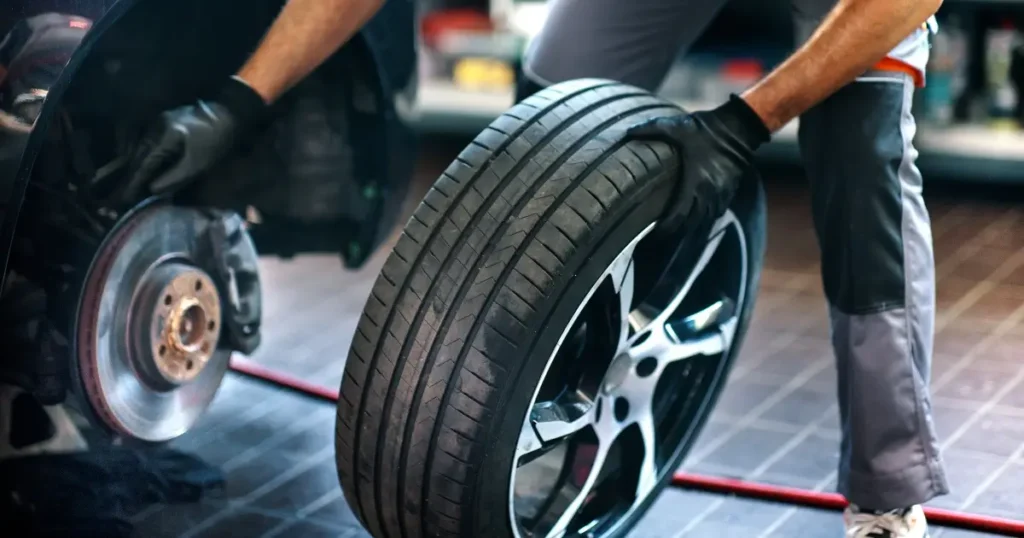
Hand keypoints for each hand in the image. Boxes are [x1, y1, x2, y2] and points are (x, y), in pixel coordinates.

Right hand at [122, 76, 269, 202]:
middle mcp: (156, 126)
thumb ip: (175, 177)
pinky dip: (146, 155)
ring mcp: (159, 122)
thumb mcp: (198, 164)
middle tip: (126, 194)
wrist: (228, 115)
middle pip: (139, 154)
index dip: (136, 181)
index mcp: (165, 136)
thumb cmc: (216, 141)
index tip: (127, 197)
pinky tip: (146, 166)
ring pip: (143, 147)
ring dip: (138, 165)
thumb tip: (153, 189)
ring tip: (134, 183)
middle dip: (133, 175)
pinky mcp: (164, 121)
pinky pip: (150, 141)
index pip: (145, 163)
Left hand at [626, 95, 769, 233]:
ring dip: (688, 228)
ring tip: (672, 231)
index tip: (652, 235)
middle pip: (689, 225)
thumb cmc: (705, 130)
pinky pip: (714, 214)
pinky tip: (692, 218)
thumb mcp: (676, 127)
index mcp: (694, 183)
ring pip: (702, 222)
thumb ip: (651, 129)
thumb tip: (627, 133)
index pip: (678, 217)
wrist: (738, 129)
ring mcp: (720, 196)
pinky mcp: (728, 193)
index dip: (664, 229)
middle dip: (674, 233)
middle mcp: (708, 195)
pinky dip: (702, 219)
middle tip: (657, 237)